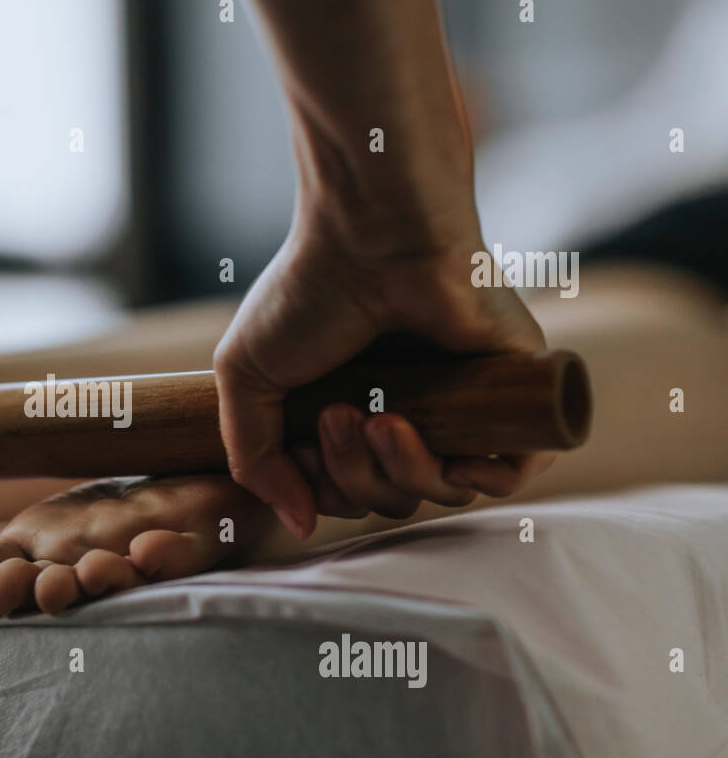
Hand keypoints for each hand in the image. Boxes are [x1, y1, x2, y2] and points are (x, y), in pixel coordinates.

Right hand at [213, 216, 554, 538]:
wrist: (373, 235)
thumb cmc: (308, 291)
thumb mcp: (246, 378)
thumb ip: (255, 459)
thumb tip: (298, 523)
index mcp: (351, 411)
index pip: (346, 491)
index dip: (322, 489)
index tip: (302, 449)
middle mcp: (408, 413)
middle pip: (389, 498)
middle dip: (354, 477)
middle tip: (341, 417)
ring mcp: (461, 405)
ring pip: (442, 490)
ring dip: (402, 472)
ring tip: (379, 419)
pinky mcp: (512, 393)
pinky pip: (510, 471)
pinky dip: (478, 478)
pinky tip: (442, 449)